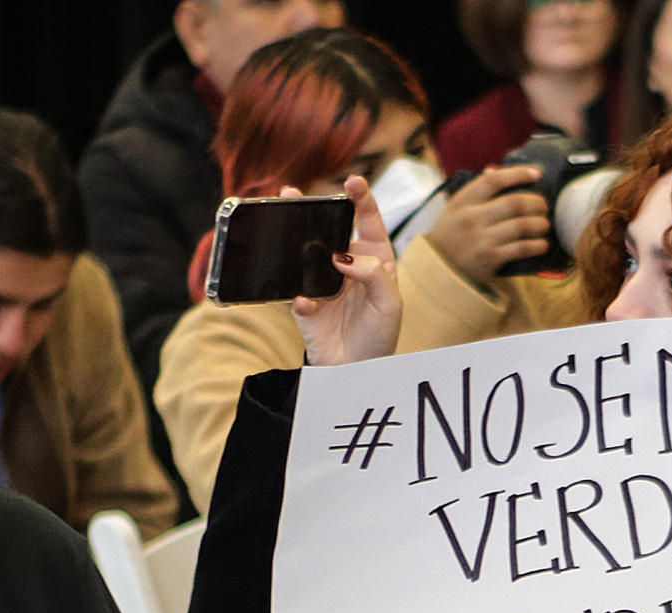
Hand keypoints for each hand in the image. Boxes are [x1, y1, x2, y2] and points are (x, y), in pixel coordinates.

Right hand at [292, 176, 400, 365]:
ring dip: (293, 237)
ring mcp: (323, 283)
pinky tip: (307, 303)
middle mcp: (346, 265)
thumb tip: (342, 257)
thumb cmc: (380, 334)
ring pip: (305, 253)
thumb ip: (373, 275)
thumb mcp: (389, 303)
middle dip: (314, 208)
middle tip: (296, 193)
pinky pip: (297, 294)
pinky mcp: (305, 304)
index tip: (353, 183)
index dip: (361, 199)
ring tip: (283, 218)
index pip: (368, 222)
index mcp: (373, 259)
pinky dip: (302, 298)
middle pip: (329, 229)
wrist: (357, 370)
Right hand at [428, 164, 550, 285]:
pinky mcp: (490, 259)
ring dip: (540, 224)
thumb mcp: (454, 209)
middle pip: (514, 203)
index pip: (494, 180)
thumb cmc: (450, 236)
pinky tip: (541, 244)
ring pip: (522, 226)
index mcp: (463, 202)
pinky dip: (536, 246)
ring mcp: (482, 239)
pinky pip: (521, 248)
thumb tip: (495, 171)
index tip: (536, 173)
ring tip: (544, 224)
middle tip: (543, 206)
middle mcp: (472, 218)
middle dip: (536, 203)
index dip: (518, 174)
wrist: (439, 270)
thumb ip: (474, 191)